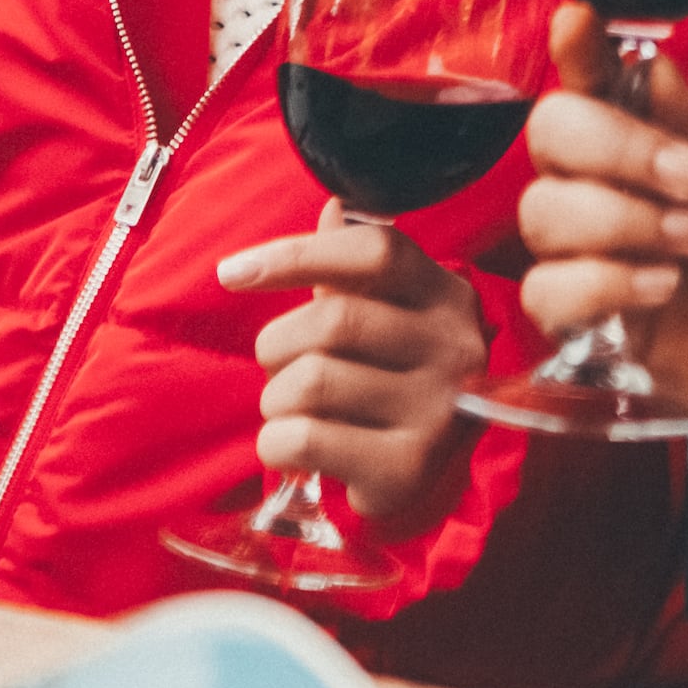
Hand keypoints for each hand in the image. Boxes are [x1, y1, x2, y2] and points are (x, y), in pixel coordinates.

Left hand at [216, 207, 491, 530]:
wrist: (431, 481)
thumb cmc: (391, 383)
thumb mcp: (387, 316)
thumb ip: (356, 267)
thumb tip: (335, 207)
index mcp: (447, 297)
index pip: (374, 251)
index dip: (297, 254)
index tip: (233, 273)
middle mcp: (455, 349)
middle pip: (331, 320)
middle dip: (277, 345)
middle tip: (280, 367)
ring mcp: (437, 412)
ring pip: (309, 383)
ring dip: (275, 399)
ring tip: (294, 411)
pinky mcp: (405, 470)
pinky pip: (300, 440)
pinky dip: (275, 444)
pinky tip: (295, 447)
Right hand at [511, 7, 687, 487]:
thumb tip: (650, 65)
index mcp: (652, 128)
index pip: (593, 75)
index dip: (577, 47)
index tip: (580, 22)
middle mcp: (606, 179)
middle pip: (550, 131)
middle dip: (616, 145)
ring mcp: (589, 248)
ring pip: (543, 210)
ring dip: (624, 219)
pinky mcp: (584, 318)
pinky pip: (547, 290)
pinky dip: (604, 282)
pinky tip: (664, 286)